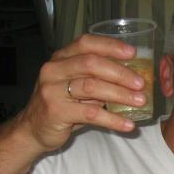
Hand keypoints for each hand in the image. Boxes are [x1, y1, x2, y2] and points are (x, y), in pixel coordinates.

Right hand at [16, 34, 146, 151]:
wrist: (32, 130)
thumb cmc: (61, 105)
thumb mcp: (76, 86)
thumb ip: (96, 78)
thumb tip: (132, 77)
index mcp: (61, 59)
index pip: (86, 44)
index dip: (110, 46)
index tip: (132, 53)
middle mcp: (54, 70)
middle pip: (91, 64)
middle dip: (120, 72)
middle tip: (141, 83)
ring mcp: (52, 90)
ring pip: (92, 87)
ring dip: (120, 94)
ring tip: (140, 101)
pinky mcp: (56, 112)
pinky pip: (91, 114)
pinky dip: (113, 119)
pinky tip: (128, 124)